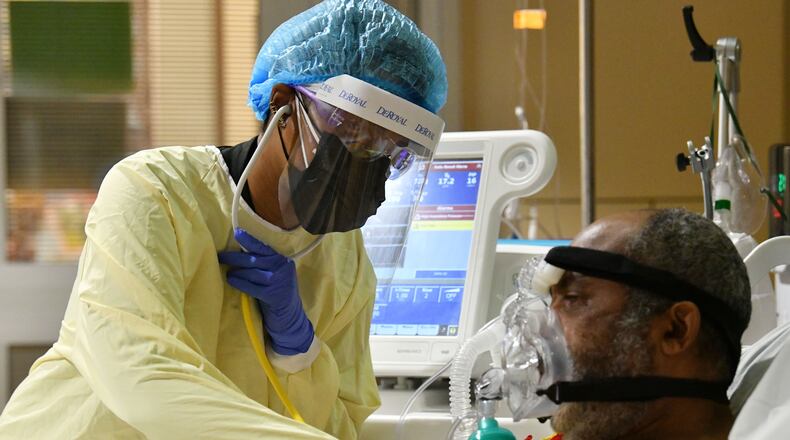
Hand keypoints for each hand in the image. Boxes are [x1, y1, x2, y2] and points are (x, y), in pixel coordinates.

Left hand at [218, 229, 313, 354]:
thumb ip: (265, 264)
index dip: (249, 240)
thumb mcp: (276, 275)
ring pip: (252, 273)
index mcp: (283, 260)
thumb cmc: (278, 293)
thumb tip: (240, 252)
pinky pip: (252, 287)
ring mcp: (279, 282)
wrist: (290, 316)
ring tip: (226, 271)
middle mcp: (283, 268)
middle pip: (255, 259)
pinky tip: (231, 280)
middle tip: (220, 256)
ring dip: (236, 271)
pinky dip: (240, 283)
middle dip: (235, 257)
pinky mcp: (274, 295)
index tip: (237, 233)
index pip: (264, 247)